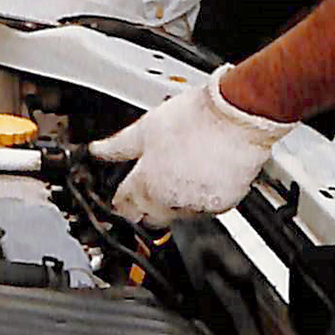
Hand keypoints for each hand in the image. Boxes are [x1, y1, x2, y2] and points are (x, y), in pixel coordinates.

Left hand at [89, 64, 293, 226]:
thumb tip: (98, 151)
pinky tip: (202, 175)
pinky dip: (202, 197)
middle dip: (146, 206)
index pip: (124, 206)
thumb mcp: (146, 127)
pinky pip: (206, 208)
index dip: (120, 200)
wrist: (237, 116)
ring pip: (179, 215)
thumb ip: (119, 145)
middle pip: (150, 218)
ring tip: (180, 171)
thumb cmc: (196, 118)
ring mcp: (199, 206)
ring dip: (175, 201)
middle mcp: (171, 202)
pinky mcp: (224, 204)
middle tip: (151, 184)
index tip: (121, 197)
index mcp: (148, 185)